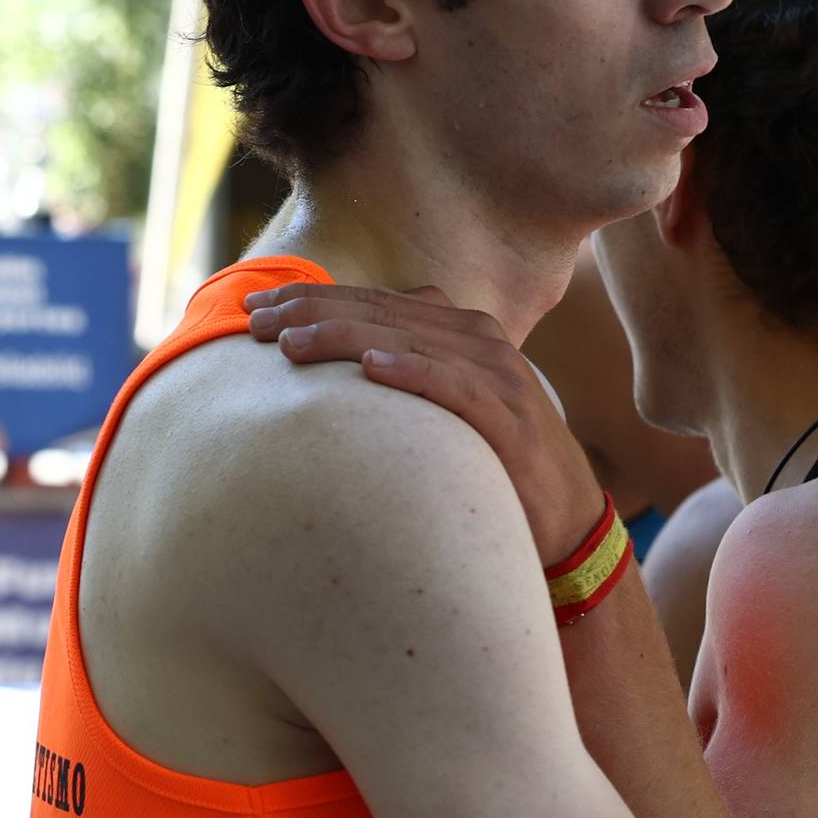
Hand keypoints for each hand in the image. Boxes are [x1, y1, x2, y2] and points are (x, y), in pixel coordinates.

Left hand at [248, 283, 605, 560]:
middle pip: (381, 313)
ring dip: (345, 338)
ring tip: (291, 344)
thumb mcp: (444, 405)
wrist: (565, 518)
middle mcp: (479, 340)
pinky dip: (413, 372)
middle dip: (311, 312)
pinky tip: (372, 370)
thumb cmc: (490, 462)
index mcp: (458, 329)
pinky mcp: (509, 417)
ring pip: (408, 341)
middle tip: (252, 325)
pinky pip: (453, 386)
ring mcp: (498, 375)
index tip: (253, 312)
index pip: (372, 301)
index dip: (312, 299)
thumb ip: (402, 373)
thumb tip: (327, 368)